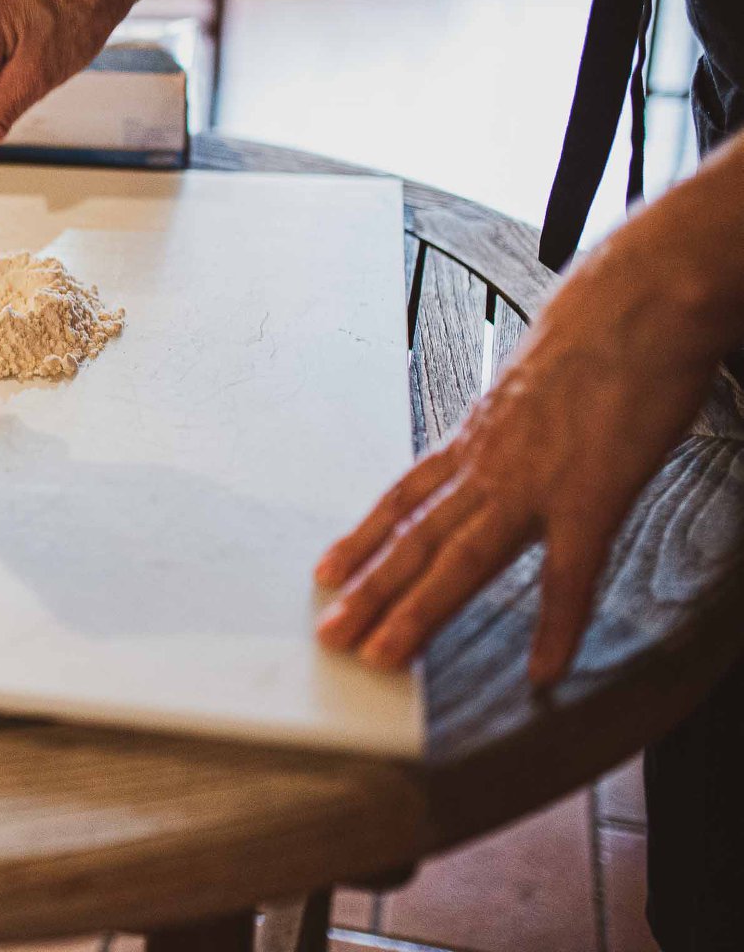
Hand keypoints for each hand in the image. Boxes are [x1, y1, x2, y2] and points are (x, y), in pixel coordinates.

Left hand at [314, 246, 714, 682]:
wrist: (641, 298)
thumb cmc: (597, 333)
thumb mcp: (532, 383)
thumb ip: (511, 422)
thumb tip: (506, 433)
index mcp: (476, 437)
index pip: (403, 499)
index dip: (362, 538)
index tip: (326, 572)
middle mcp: (489, 463)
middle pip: (416, 538)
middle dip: (370, 590)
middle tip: (330, 635)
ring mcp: (536, 481)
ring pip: (462, 558)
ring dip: (420, 611)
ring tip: (384, 657)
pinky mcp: (592, 494)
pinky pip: (569, 573)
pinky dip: (557, 625)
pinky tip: (545, 668)